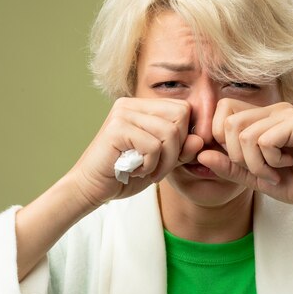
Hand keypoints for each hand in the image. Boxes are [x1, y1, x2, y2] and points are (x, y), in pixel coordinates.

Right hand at [68, 97, 203, 207]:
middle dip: (178, 148)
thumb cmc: (125, 174)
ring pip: (169, 132)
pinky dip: (150, 165)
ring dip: (164, 161)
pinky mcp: (117, 129)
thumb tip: (200, 140)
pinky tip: (134, 170)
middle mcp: (132, 104)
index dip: (186, 136)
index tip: (172, 158)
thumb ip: (181, 150)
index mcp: (142, 106)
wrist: (91, 189)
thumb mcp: (162, 162)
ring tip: (148, 171)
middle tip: (159, 167)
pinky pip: (153, 146)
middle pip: (181, 115)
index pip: (184, 109)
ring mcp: (123, 114)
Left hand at [197, 99, 292, 206]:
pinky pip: (265, 141)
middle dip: (237, 157)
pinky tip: (287, 164)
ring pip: (245, 135)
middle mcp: (271, 109)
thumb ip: (227, 166)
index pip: (221, 111)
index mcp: (258, 115)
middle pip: (228, 124)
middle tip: (259, 171)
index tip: (240, 162)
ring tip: (274, 171)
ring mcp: (286, 113)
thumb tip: (200, 154)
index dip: (220, 140)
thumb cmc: (291, 182)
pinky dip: (270, 161)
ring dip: (256, 164)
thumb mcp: (251, 176)